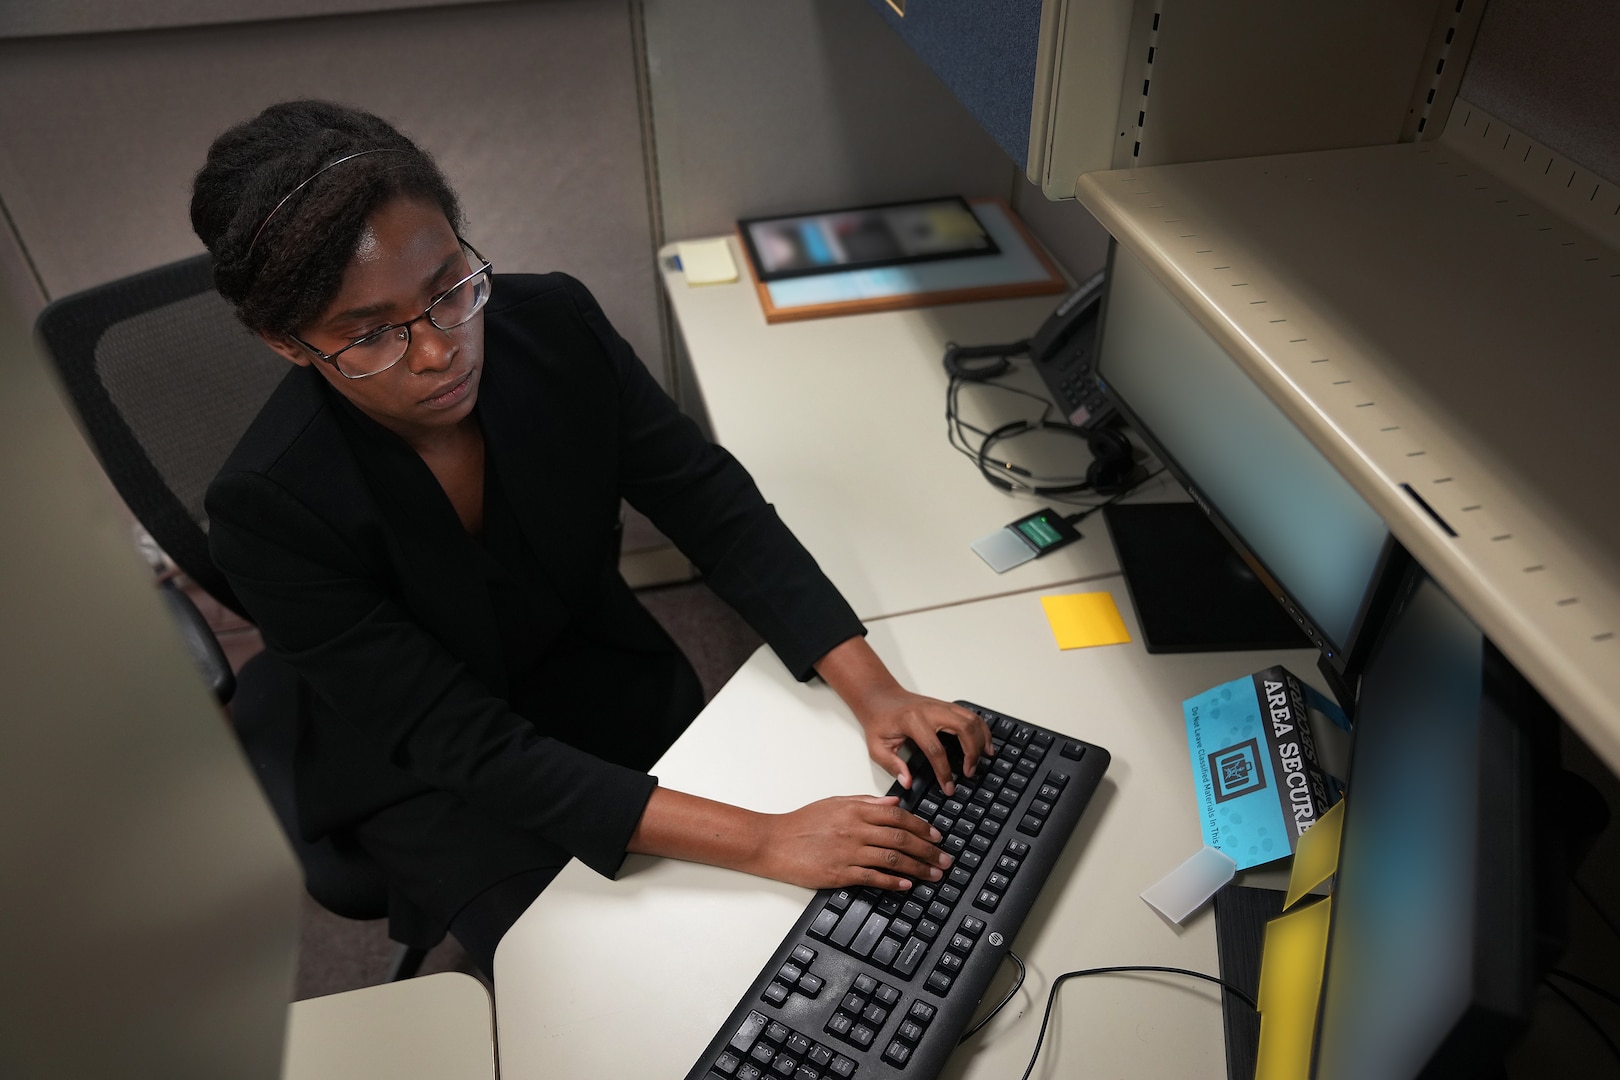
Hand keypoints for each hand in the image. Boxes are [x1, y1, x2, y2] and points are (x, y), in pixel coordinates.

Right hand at [754, 795, 951, 891]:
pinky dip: (893, 882)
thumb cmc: (802, 822)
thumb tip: (894, 802)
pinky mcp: (840, 873)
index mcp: (856, 810)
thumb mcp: (835, 803)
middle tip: (944, 859)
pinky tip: (906, 886)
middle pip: (901, 838)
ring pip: (892, 859)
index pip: (898, 816)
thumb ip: (866, 802)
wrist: (774, 842)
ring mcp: (849, 852)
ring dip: (918, 868)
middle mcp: (856, 830)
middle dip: (928, 850)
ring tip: (934, 875)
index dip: (922, 827)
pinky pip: (873, 877)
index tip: (936, 837)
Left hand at [812, 636, 992, 795]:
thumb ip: (892, 765)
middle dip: (972, 752)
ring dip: (981, 739)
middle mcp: (931, 710)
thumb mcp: (877, 746)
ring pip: (971, 719)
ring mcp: (941, 706)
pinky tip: (985, 743)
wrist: (880, 697)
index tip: (948, 787)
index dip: (944, 772)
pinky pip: (971, 715)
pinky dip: (982, 729)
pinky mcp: (946, 706)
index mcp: (913, 721)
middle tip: (970, 772)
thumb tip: (908, 782)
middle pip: (963, 729)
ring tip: (984, 759)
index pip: (935, 749)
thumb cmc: (879, 720)